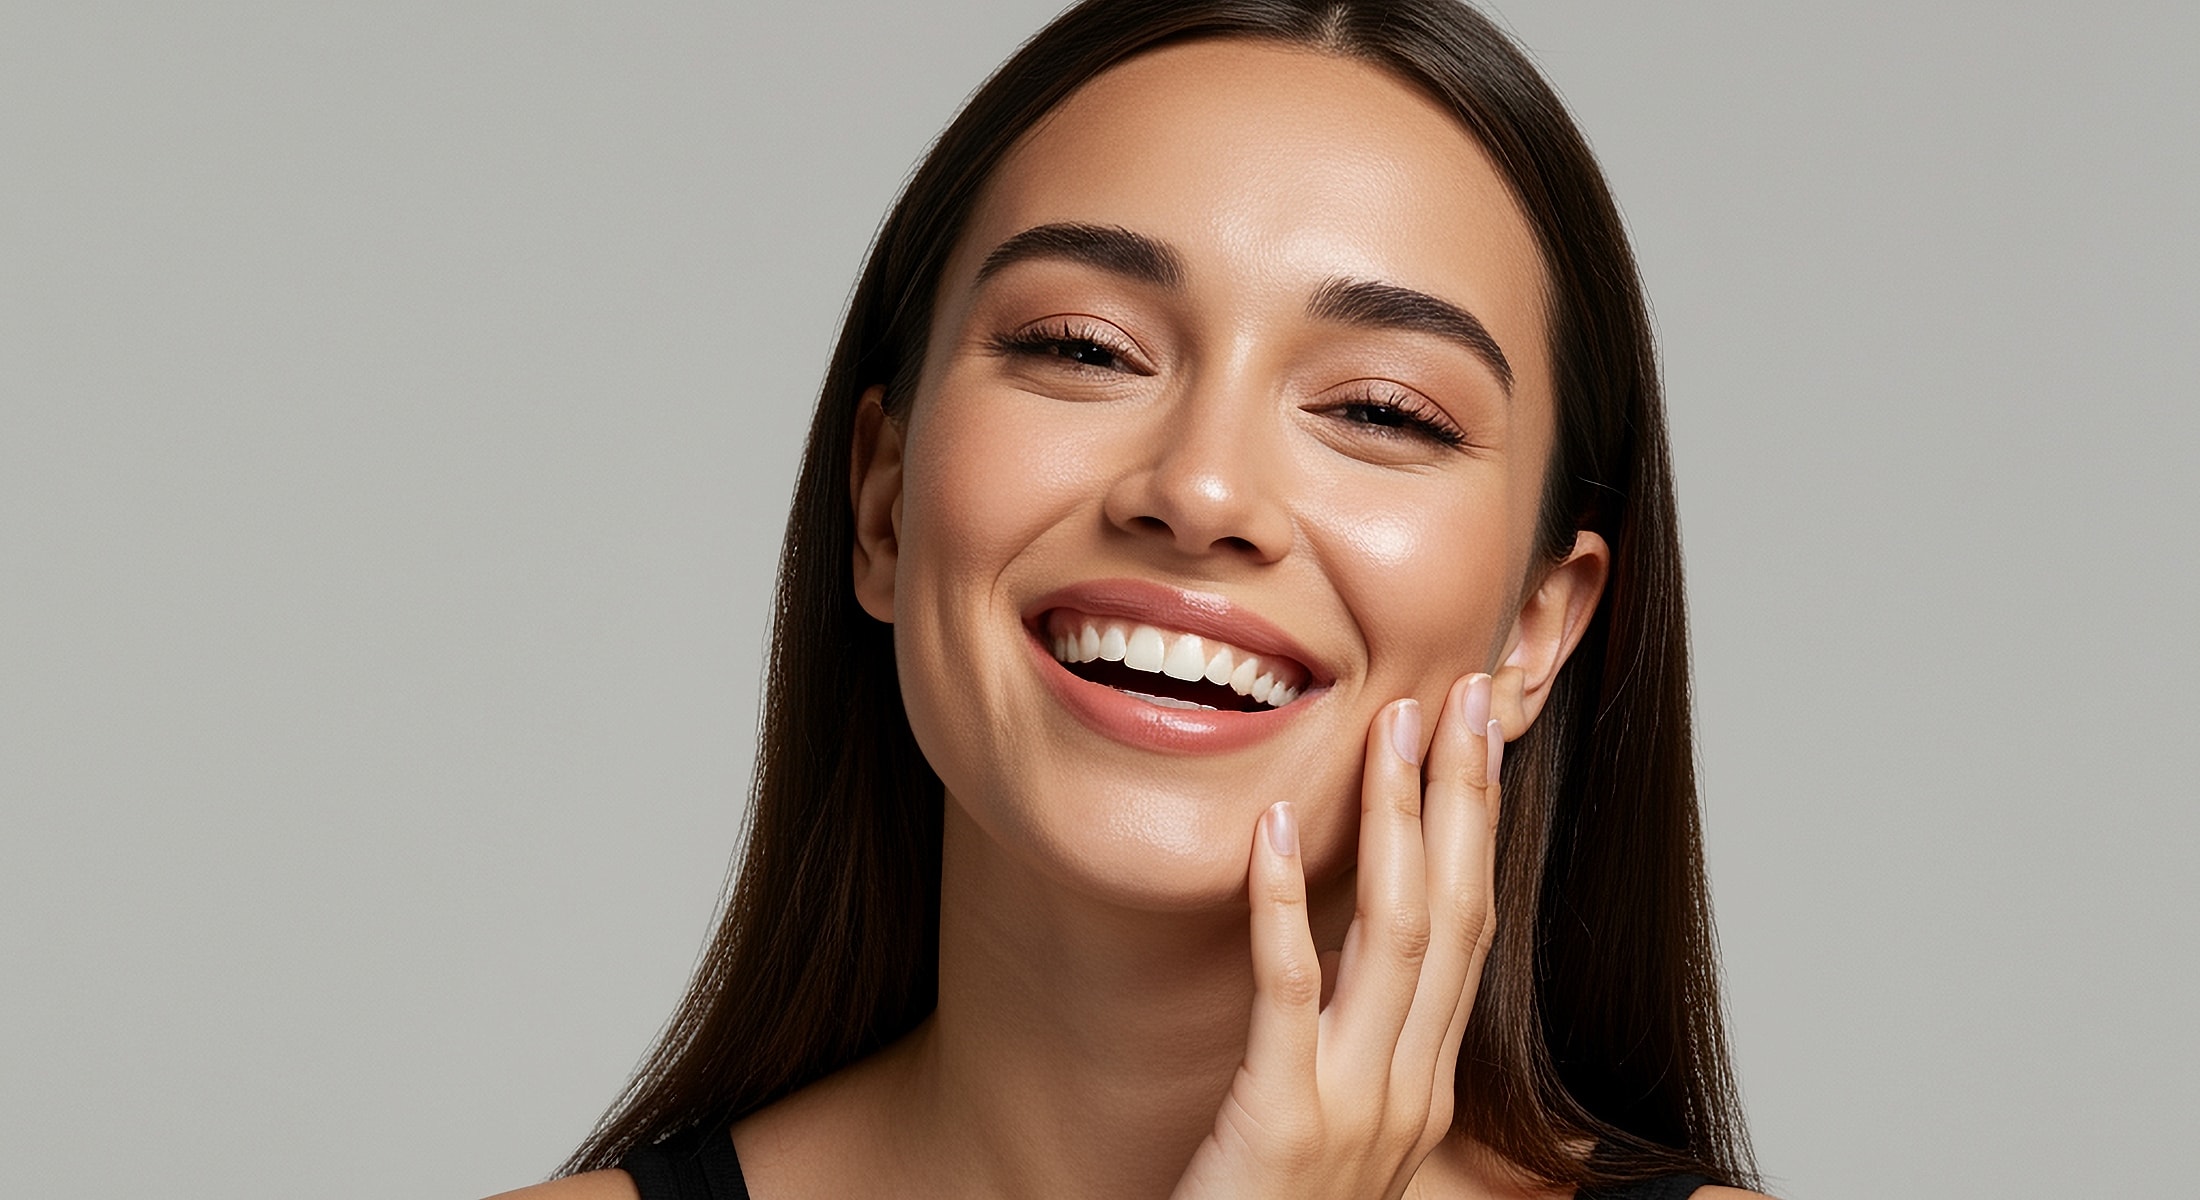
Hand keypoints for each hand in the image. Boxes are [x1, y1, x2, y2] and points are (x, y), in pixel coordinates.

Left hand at [1171, 672, 1507, 1199]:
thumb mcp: (1331, 1121)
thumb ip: (1352, 1042)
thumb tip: (1349, 949)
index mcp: (1427, 1084)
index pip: (1470, 930)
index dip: (1479, 827)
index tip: (1478, 735)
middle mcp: (1411, 1090)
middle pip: (1455, 916)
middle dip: (1462, 799)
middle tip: (1459, 697)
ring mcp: (1356, 1109)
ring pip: (1395, 938)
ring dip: (1396, 823)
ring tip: (1389, 728)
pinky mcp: (1281, 1121)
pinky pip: (1290, 993)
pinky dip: (1284, 904)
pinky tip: (1272, 828)